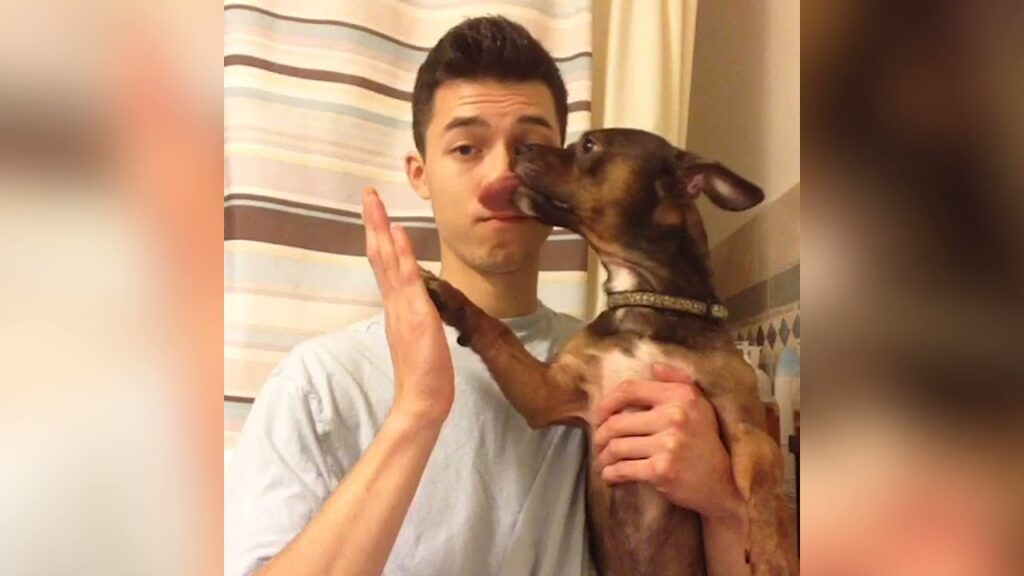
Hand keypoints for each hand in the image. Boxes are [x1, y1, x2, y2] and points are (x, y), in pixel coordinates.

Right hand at [363, 187, 453, 423]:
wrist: (422, 402)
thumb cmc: (424, 376)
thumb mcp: (421, 338)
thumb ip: (416, 317)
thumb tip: (419, 301)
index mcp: (396, 308)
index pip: (384, 266)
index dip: (379, 238)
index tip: (375, 214)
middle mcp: (394, 304)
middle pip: (379, 256)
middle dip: (373, 223)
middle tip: (368, 194)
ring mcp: (402, 308)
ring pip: (387, 261)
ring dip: (381, 229)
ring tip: (374, 201)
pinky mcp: (416, 316)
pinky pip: (407, 279)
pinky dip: (401, 253)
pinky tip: (398, 232)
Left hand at [592, 363, 743, 522]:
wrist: (723, 483)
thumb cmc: (706, 442)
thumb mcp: (700, 405)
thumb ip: (678, 380)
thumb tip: (654, 366)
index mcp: (680, 396)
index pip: (630, 389)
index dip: (607, 402)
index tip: (598, 416)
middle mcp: (674, 416)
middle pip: (617, 422)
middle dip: (600, 436)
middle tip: (599, 444)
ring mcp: (668, 444)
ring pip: (616, 447)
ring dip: (603, 457)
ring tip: (603, 461)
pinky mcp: (661, 470)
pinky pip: (622, 469)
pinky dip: (610, 474)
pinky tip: (610, 476)